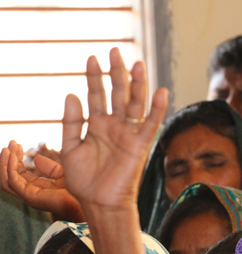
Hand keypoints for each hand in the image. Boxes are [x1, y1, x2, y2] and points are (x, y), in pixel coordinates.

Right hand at [0, 140, 83, 220]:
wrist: (86, 201)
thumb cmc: (79, 192)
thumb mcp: (63, 175)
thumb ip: (50, 168)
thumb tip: (36, 159)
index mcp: (35, 189)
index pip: (17, 173)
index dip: (15, 158)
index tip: (17, 144)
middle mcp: (29, 193)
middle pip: (9, 176)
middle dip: (8, 159)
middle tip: (11, 142)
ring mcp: (28, 196)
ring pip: (6, 179)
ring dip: (5, 162)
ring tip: (8, 148)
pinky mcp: (30, 196)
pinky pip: (13, 181)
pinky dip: (10, 168)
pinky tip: (14, 156)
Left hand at [61, 48, 166, 208]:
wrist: (99, 202)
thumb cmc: (84, 180)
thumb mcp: (69, 148)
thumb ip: (71, 122)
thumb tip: (72, 95)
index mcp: (97, 125)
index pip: (97, 95)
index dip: (95, 77)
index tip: (92, 58)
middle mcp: (115, 126)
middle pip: (118, 94)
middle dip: (117, 73)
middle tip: (115, 51)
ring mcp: (129, 134)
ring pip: (135, 104)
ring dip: (136, 84)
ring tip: (136, 64)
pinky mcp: (140, 145)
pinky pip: (150, 124)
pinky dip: (157, 109)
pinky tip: (160, 92)